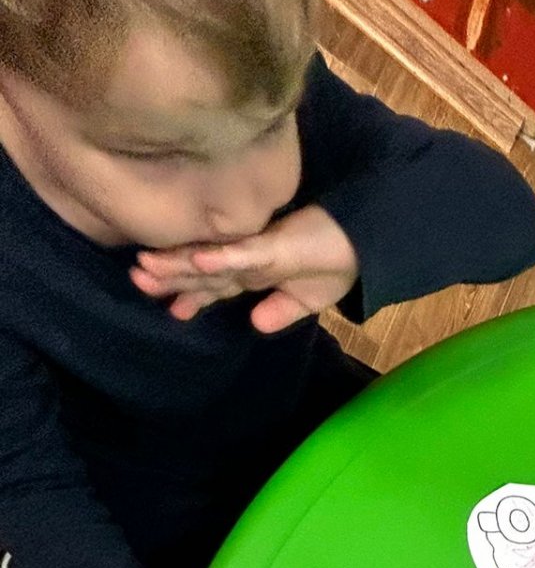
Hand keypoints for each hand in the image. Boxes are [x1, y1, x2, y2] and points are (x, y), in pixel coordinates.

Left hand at [131, 204, 359, 330]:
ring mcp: (257, 250)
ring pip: (209, 260)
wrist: (366, 241)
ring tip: (146, 267)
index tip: (169, 308)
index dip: (190, 293)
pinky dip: (218, 258)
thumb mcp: (308, 298)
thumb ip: (281, 310)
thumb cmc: (338, 262)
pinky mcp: (273, 245)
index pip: (215, 283)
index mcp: (255, 271)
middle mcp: (247, 258)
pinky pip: (241, 253)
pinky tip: (197, 260)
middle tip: (136, 279)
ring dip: (178, 264)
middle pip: (201, 270)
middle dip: (168, 276)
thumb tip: (254, 326)